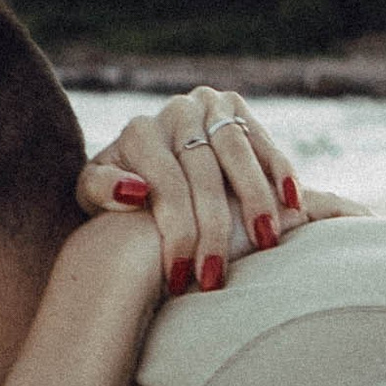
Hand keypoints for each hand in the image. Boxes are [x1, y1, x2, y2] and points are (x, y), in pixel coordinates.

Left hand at [74, 91, 322, 292]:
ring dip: (256, 199)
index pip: (166, 185)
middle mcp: (176, 111)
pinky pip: (263, 141)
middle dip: (215, 229)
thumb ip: (100, 188)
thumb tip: (135, 191)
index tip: (184, 279)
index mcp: (139, 132)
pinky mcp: (237, 108)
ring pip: (238, 151)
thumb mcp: (92, 193)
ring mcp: (209, 105)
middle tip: (220, 275)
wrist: (143, 165)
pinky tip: (294, 204)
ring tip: (266, 242)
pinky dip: (281, 171)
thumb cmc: (117, 193)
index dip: (178, 233)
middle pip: (203, 173)